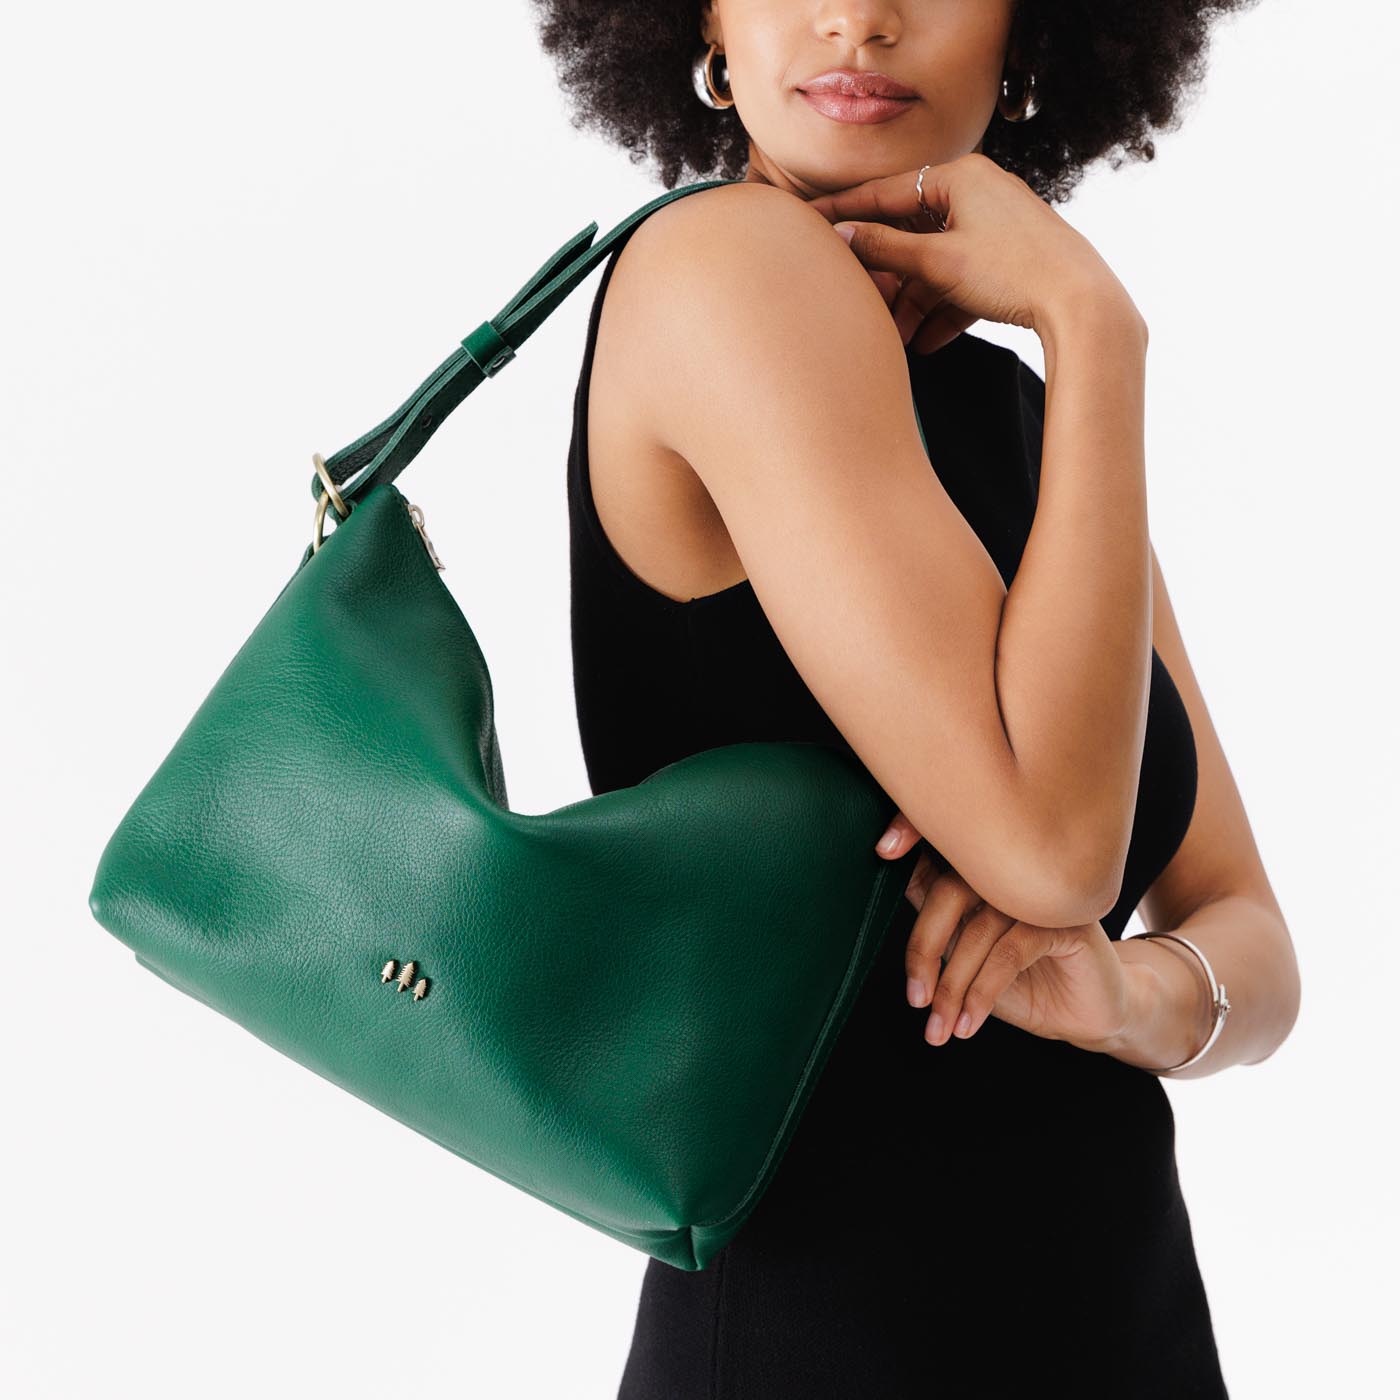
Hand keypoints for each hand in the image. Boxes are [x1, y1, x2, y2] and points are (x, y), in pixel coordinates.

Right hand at [806, 152, 1137, 352]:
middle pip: (910, 232)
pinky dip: (943, 308)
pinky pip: (962, 280)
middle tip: (858, 300)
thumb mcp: (939, 262)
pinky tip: (928, 343)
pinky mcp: (1009, 258)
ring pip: (935, 262)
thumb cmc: (1014, 272)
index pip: (884, 193)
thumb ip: (885, 249)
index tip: (807, 223)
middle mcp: (978, 192)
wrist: (1084, 305)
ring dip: (913, 302)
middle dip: (886, 276)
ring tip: (898, 337)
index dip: (843, 213)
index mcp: (959, 176)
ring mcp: (995, 225)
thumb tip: (839, 235)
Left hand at [875, 811, 1134, 1051]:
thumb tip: (895, 881)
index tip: (883, 849)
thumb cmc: (1021, 982)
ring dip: (954, 985)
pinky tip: (970, 1021)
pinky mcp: (1069, 922)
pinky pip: (1011, 951)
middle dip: (924, 948)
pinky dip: (983, 992)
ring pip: (979, 929)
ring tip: (942, 1026)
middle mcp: (1015, 873)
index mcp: (986, 871)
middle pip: (951, 890)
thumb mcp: (966, 956)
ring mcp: (1043, 894)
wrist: (1085, 1016)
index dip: (912, 829)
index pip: (943, 844)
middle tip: (915, 999)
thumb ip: (938, 920)